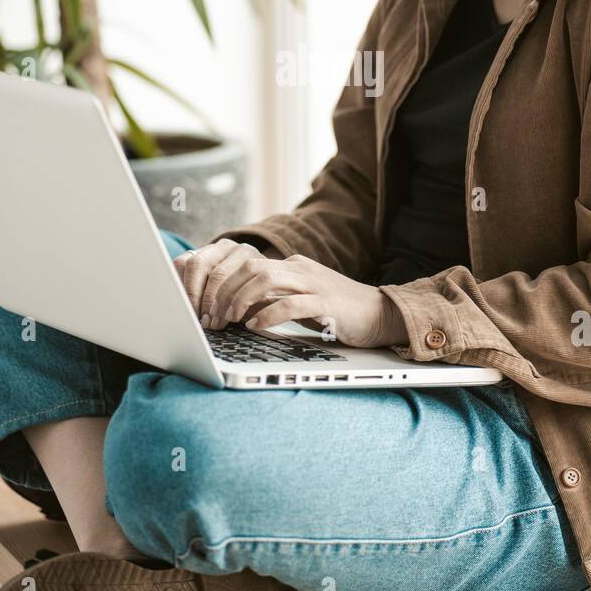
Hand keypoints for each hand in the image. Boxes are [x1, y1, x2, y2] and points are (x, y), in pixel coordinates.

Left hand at [174, 241, 405, 349]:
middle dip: (225, 291)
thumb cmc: (337, 311)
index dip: (223, 285)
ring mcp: (314, 284)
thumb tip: (237, 307)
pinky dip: (267, 314)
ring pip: (265, 279)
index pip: (247, 265)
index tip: (210, 308)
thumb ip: (272, 299)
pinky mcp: (327, 304)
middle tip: (213, 316)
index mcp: (293, 265)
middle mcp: (301, 269)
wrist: (380, 314)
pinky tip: (255, 325)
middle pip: (250, 267)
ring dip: (240, 299)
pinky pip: (290, 303)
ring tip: (229, 319)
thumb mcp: (299, 301)